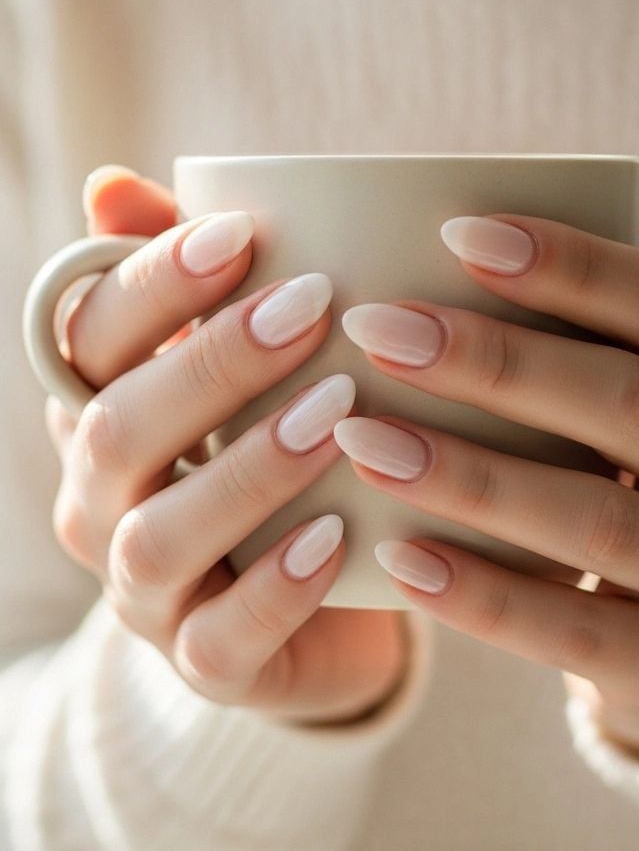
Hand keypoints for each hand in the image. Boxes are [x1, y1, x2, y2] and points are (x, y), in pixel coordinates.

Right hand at [46, 166, 405, 723]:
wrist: (315, 607)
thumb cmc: (275, 455)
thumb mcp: (240, 368)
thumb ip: (187, 281)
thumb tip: (111, 184)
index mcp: (98, 414)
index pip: (87, 340)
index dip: (153, 283)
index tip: (243, 232)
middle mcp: (100, 505)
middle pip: (116, 432)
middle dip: (210, 363)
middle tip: (313, 306)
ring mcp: (145, 595)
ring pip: (159, 537)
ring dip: (248, 469)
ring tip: (337, 412)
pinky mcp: (206, 666)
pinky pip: (223, 639)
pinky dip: (277, 587)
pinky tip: (337, 534)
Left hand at [335, 132, 638, 766]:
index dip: (570, 264)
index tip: (453, 232)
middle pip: (624, 403)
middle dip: (495, 361)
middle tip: (373, 327)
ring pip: (592, 516)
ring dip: (469, 474)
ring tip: (359, 434)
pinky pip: (567, 628)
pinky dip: (478, 594)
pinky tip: (393, 554)